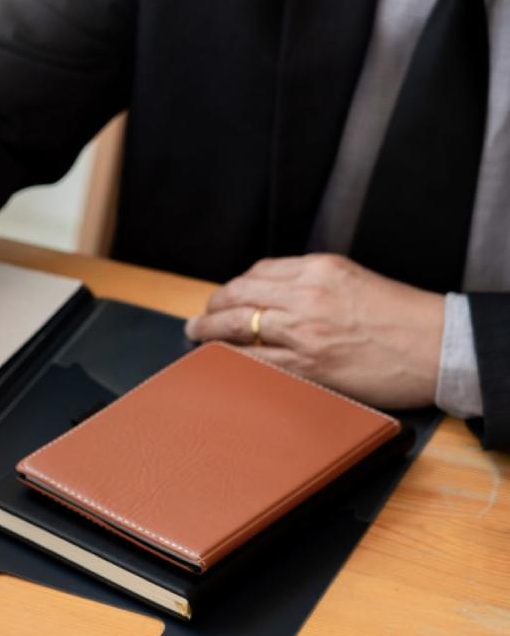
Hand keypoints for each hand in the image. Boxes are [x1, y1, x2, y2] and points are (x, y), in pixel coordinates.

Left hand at [185, 254, 444, 408]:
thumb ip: (310, 282)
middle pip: (238, 297)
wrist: (438, 347)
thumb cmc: (401, 317)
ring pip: (239, 327)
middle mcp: (307, 296)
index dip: (232, 288)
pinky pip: (255, 361)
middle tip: (198, 320)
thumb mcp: (353, 279)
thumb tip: (269, 294)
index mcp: (319, 269)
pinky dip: (231, 359)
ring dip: (209, 333)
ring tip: (197, 337)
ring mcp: (305, 332)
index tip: (222, 299)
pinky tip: (220, 360)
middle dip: (211, 309)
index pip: (257, 273)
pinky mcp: (308, 366)